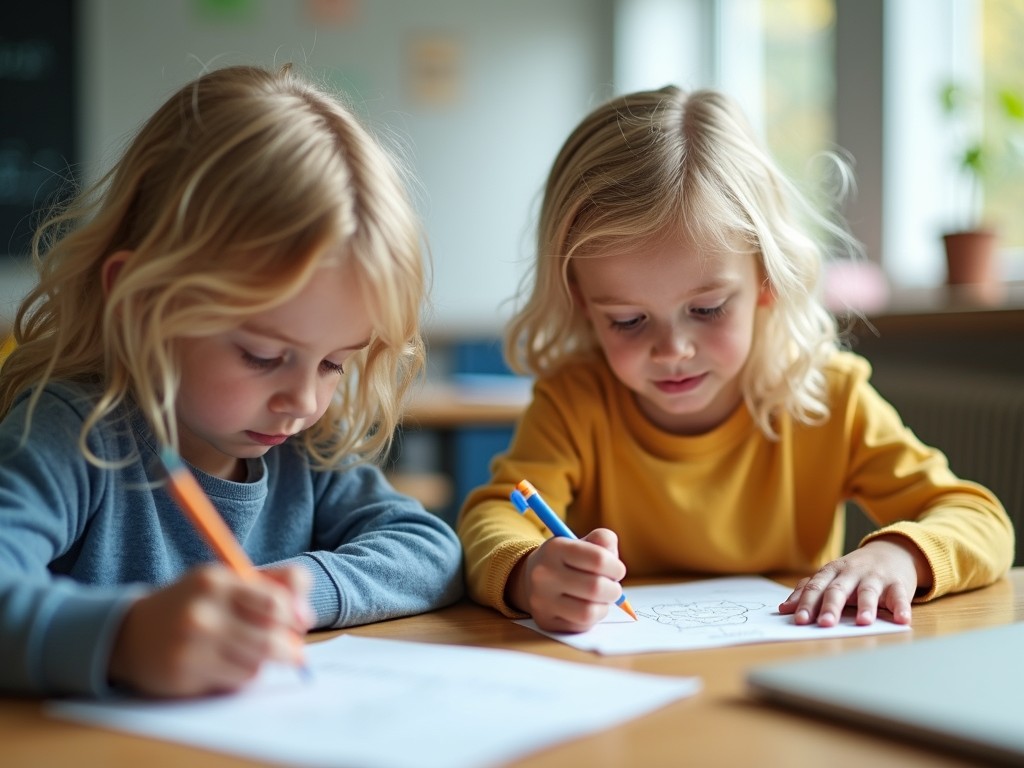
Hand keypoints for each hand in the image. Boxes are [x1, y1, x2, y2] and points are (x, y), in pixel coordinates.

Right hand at [108, 563, 311, 696]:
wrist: (132, 632)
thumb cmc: (195, 603)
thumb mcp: (229, 581)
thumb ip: (273, 584)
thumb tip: (305, 615)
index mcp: (216, 580)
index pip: (275, 601)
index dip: (295, 615)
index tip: (301, 622)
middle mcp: (202, 611)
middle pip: (271, 638)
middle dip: (288, 647)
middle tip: (293, 651)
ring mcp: (191, 645)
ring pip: (257, 663)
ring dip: (262, 662)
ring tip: (249, 652)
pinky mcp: (184, 674)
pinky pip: (236, 681)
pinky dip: (241, 675)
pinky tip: (225, 665)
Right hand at [506, 528, 626, 632]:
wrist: (532, 578)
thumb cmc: (567, 560)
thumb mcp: (582, 542)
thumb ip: (603, 541)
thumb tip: (614, 561)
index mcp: (555, 548)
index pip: (598, 559)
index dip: (616, 567)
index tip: (617, 571)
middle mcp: (544, 574)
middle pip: (596, 587)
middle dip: (614, 590)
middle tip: (613, 588)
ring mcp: (542, 600)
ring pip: (588, 612)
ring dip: (604, 606)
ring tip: (602, 599)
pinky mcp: (545, 621)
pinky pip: (581, 626)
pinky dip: (592, 618)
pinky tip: (588, 607)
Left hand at [779, 536, 930, 626]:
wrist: (891, 552)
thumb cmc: (855, 571)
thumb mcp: (831, 577)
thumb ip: (809, 591)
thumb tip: (785, 609)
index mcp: (832, 572)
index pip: (816, 587)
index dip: (807, 603)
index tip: (799, 620)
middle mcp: (851, 573)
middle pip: (838, 589)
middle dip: (830, 606)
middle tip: (824, 624)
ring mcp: (875, 577)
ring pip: (868, 591)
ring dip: (866, 607)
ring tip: (863, 622)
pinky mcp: (898, 584)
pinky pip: (899, 596)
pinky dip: (901, 608)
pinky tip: (902, 620)